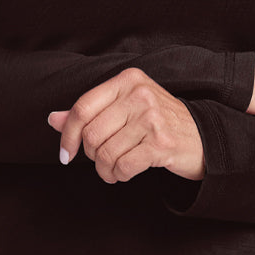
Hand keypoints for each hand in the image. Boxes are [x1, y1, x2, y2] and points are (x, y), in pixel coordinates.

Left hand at [46, 67, 204, 183]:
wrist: (201, 136)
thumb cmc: (157, 122)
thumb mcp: (124, 107)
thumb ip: (89, 112)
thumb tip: (53, 119)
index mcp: (128, 79)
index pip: (83, 107)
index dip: (68, 134)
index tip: (65, 153)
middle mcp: (140, 94)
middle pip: (92, 134)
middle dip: (92, 155)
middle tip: (103, 159)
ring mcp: (152, 118)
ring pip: (105, 154)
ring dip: (105, 170)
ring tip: (115, 168)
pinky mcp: (161, 143)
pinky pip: (123, 166)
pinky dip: (119, 175)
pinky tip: (126, 172)